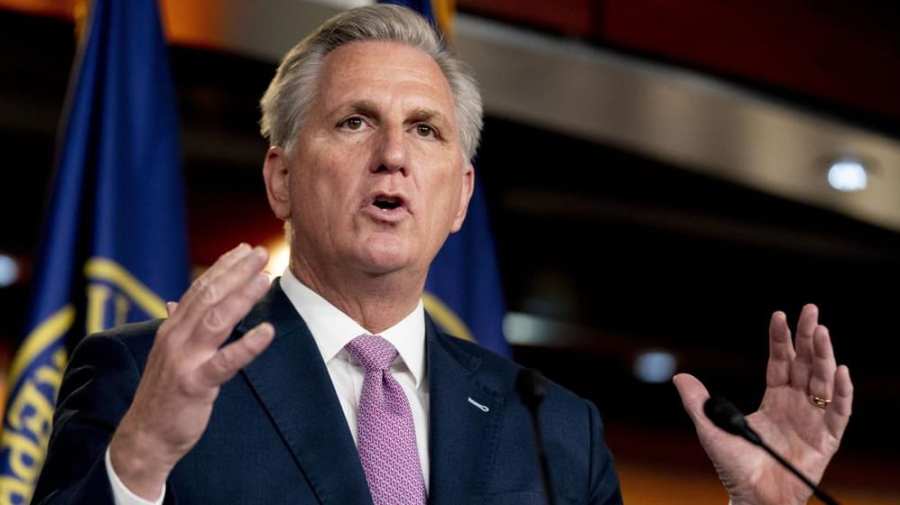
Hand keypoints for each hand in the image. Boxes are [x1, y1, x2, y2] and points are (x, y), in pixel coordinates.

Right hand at [109, 243, 274, 499]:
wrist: (145, 436)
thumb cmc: (163, 394)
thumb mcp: (169, 354)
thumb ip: (177, 325)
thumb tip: (175, 300)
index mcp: (172, 328)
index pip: (200, 289)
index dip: (223, 267)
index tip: (245, 249)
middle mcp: (176, 337)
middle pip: (210, 296)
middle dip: (236, 272)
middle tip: (261, 252)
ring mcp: (185, 359)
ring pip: (216, 320)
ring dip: (242, 296)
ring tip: (265, 278)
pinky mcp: (195, 384)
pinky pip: (225, 362)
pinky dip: (247, 346)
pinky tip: (268, 332)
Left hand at [674, 304, 852, 504]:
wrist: (753, 496)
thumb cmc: (734, 466)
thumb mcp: (711, 428)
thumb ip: (698, 402)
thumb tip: (679, 377)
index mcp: (773, 398)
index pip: (780, 361)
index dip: (780, 339)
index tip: (780, 315)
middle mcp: (796, 404)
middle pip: (805, 363)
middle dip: (808, 337)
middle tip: (811, 310)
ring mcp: (813, 419)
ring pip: (822, 380)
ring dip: (823, 356)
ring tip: (822, 332)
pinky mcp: (826, 438)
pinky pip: (839, 412)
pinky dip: (842, 392)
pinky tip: (839, 371)